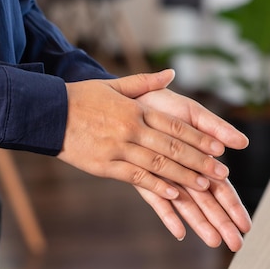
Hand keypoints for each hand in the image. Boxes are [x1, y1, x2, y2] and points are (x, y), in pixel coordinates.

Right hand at [58, 70, 231, 199]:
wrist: (48, 113)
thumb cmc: (81, 98)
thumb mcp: (113, 86)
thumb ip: (144, 82)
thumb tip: (171, 74)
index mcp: (136, 110)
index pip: (175, 126)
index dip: (199, 138)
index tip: (219, 149)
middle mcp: (131, 129)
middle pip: (172, 147)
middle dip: (199, 161)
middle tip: (221, 173)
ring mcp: (118, 148)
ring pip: (158, 164)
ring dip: (183, 176)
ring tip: (204, 186)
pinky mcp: (105, 165)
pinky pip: (136, 177)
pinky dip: (156, 185)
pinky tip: (173, 194)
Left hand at [132, 72, 251, 249]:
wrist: (130, 98)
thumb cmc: (163, 104)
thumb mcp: (193, 113)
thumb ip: (216, 128)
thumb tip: (242, 143)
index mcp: (199, 157)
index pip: (221, 188)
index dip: (233, 206)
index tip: (246, 225)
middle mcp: (183, 171)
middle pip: (207, 202)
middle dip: (222, 223)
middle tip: (236, 244)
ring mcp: (164, 176)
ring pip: (186, 205)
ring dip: (201, 223)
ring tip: (214, 242)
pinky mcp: (143, 176)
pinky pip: (156, 199)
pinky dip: (167, 215)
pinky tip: (178, 232)